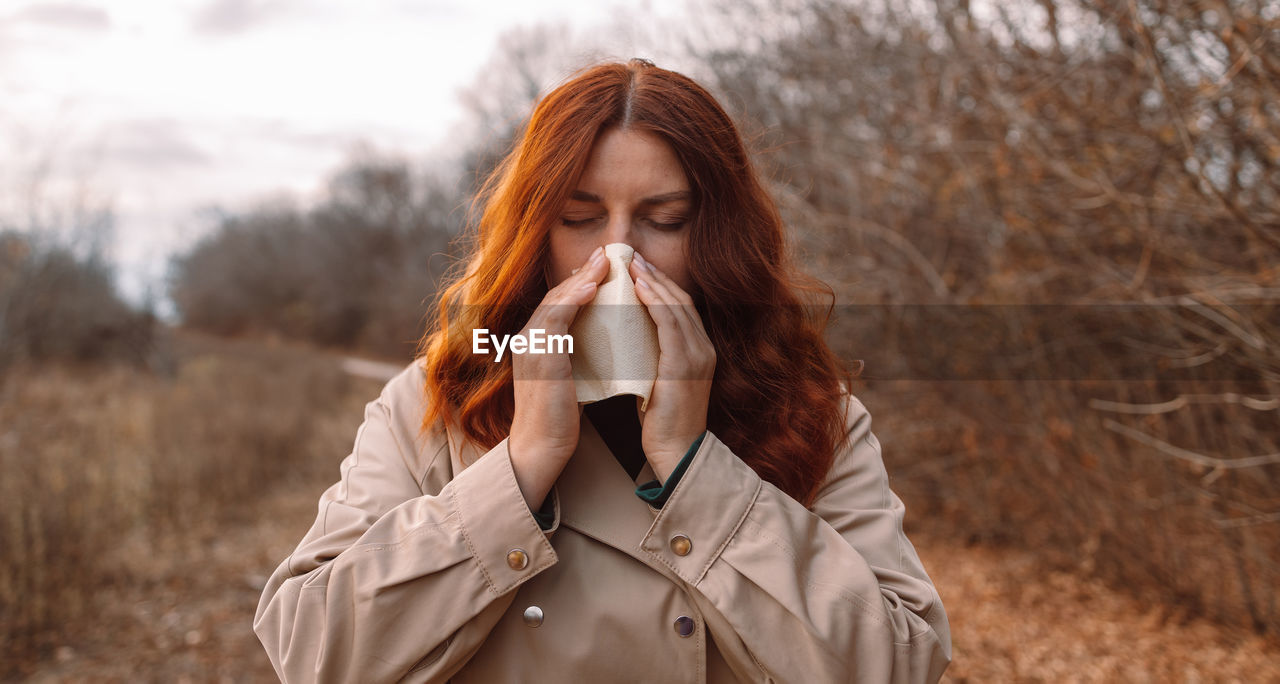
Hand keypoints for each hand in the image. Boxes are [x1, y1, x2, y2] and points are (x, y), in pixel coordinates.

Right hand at [508, 245, 608, 509]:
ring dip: (581, 278)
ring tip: (606, 261)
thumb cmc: (559, 417)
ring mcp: (530, 347)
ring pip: (555, 300)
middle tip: (608, 253)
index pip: (558, 302)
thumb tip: (604, 338)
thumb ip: (577, 354)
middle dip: (583, 272)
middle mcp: (528, 339)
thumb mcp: (569, 377)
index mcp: (535, 342)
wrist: (540, 447)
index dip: (580, 281)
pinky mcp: (539, 357)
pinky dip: (573, 299)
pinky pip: (555, 318)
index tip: (604, 265)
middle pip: (556, 294)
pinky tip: (592, 286)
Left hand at [629, 251, 715, 483]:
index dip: (660, 284)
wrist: (676, 451)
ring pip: (676, 306)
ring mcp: (698, 354)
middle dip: (656, 275)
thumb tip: (630, 340)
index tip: (637, 268)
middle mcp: (704, 347)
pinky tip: (637, 288)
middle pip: (681, 299)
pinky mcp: (685, 364)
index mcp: (699, 350)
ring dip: (652, 281)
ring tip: (630, 264)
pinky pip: (670, 323)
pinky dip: (654, 302)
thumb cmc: (662, 422)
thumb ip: (653, 357)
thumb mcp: (660, 381)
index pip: (681, 307)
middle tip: (631, 256)